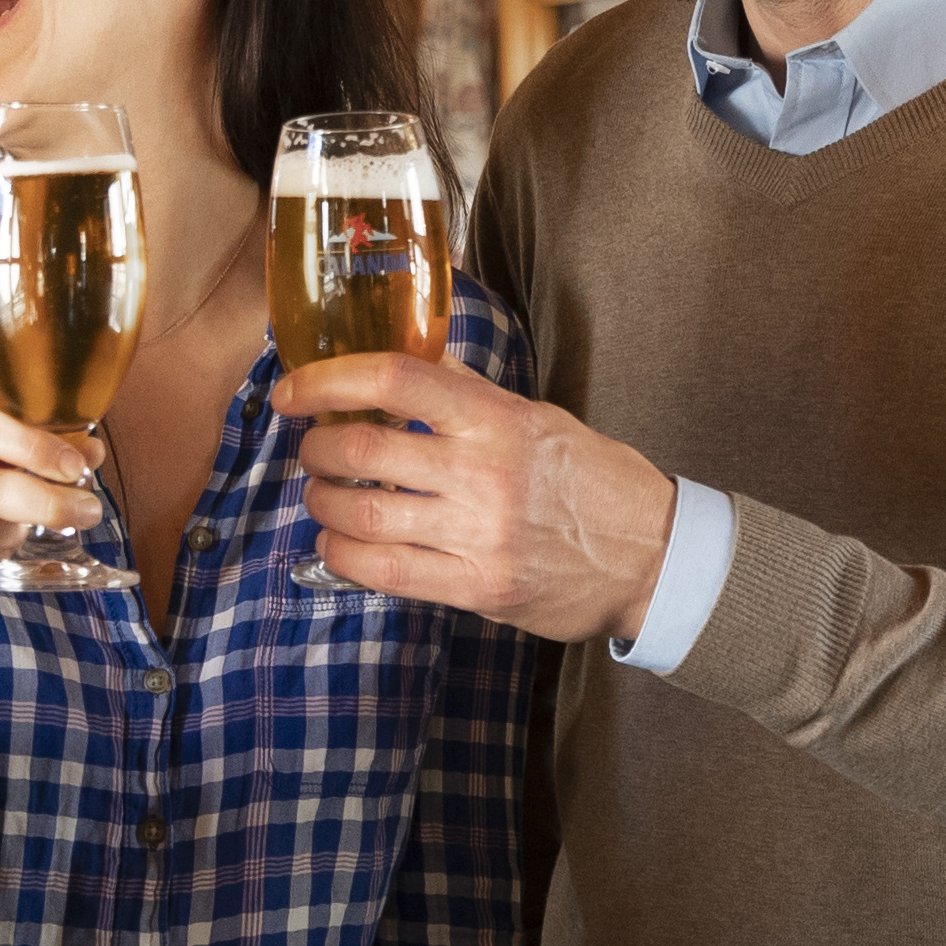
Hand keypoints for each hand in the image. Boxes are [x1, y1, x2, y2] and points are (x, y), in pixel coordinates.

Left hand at [268, 350, 678, 643]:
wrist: (649, 556)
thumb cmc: (592, 480)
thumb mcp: (536, 417)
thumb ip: (467, 393)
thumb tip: (403, 357)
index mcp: (497, 419)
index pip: (395, 379)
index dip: (328, 380)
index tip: (295, 390)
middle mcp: (484, 473)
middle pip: (362, 451)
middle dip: (315, 448)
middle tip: (311, 448)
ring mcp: (479, 534)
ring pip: (363, 516)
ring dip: (323, 503)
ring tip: (323, 495)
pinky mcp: (476, 588)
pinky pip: (384, 573)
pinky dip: (342, 556)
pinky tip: (337, 544)